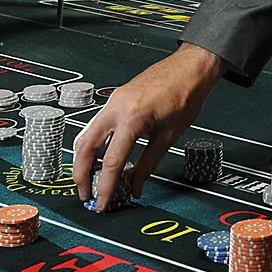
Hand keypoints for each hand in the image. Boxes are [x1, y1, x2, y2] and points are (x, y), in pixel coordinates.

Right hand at [74, 43, 223, 208]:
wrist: (189, 67)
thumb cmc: (186, 95)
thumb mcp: (169, 135)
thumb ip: (149, 164)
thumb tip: (136, 187)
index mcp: (132, 118)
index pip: (112, 161)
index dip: (106, 186)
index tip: (103, 204)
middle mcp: (116, 108)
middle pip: (86, 147)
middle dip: (81, 174)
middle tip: (86, 195)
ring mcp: (113, 101)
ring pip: (86, 134)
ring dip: (84, 159)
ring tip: (89, 180)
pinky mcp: (115, 98)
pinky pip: (96, 124)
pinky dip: (93, 143)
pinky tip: (98, 157)